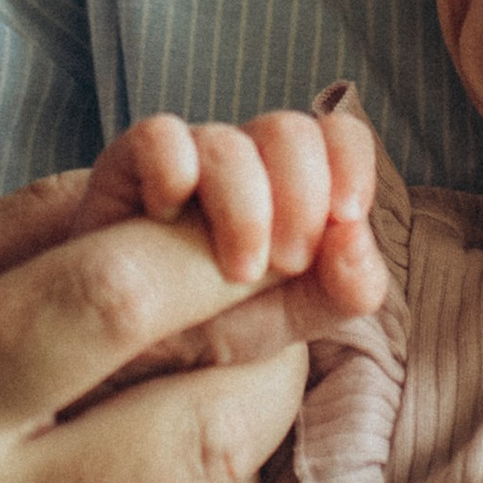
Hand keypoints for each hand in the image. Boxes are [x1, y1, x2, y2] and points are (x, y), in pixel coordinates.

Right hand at [69, 106, 387, 376]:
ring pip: (229, 141)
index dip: (350, 163)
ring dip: (245, 209)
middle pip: (289, 129)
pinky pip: (157, 136)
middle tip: (286, 262)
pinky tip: (169, 219)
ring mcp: (183, 163)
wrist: (124, 352)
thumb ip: (343, 287)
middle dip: (301, 196)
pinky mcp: (124, 171)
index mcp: (290, 186)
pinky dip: (173, 171)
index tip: (346, 216)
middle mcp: (241, 164)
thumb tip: (357, 237)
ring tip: (238, 272)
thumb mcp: (290, 319)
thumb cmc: (210, 326)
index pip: (337, 136)